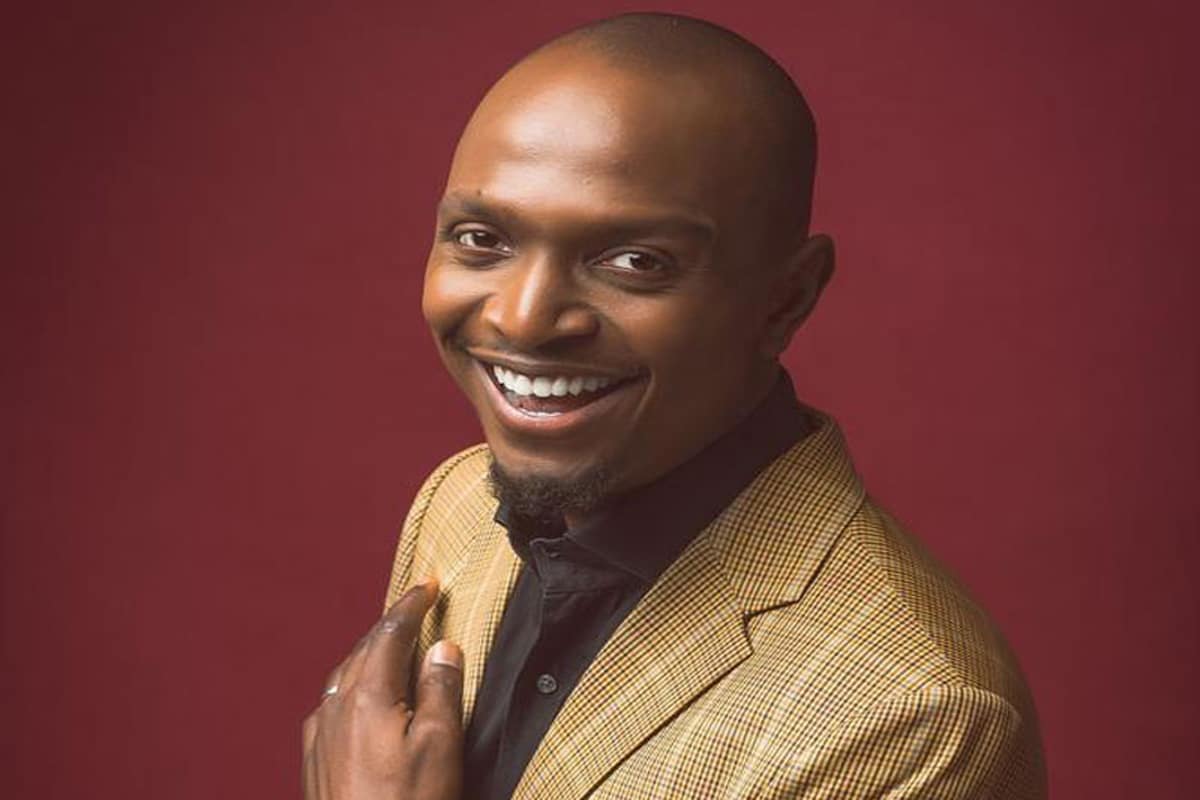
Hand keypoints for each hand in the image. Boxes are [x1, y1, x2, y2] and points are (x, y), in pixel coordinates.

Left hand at [302, 580, 463, 799]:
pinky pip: (333, 702)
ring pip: (344, 674)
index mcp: (367, 696)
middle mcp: (335, 707)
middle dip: (391, 625)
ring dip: (371, 652)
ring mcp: (320, 735)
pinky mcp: (314, 760)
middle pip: (364, 648)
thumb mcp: (440, 746)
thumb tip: (442, 648)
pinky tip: (364, 696)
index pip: (390, 632)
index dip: (411, 605)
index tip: (427, 584)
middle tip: (416, 607)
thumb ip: (440, 689)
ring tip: (395, 645)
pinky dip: (355, 683)